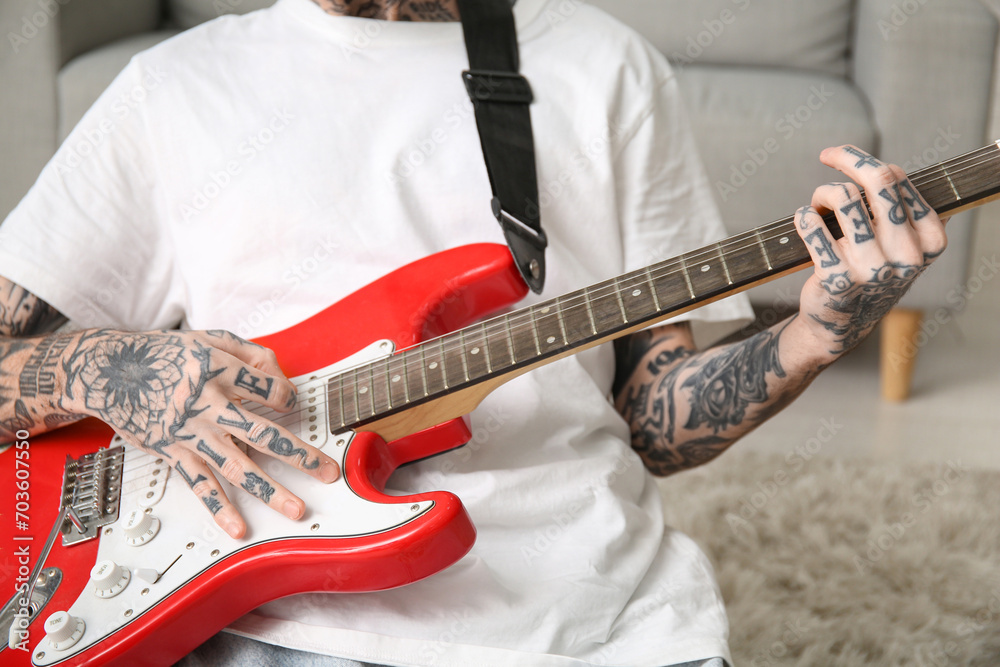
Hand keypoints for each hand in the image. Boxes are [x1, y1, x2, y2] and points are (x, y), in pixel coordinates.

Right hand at [60, 329, 339, 537]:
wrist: (110, 371)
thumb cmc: (166, 354)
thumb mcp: (210, 338)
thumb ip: (251, 353)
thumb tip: (282, 376)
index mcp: (220, 371)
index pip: (271, 390)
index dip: (289, 397)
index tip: (292, 403)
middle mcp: (208, 405)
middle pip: (264, 433)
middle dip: (300, 455)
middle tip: (328, 472)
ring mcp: (191, 433)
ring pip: (238, 466)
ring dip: (270, 490)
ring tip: (296, 508)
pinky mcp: (174, 452)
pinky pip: (200, 484)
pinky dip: (218, 508)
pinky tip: (237, 527)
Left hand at [794, 145, 947, 360]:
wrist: (841, 323)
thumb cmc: (870, 275)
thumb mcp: (901, 247)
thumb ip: (903, 212)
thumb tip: (888, 171)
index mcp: (929, 241)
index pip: (897, 179)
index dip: (863, 161)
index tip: (840, 156)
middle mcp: (906, 254)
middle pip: (878, 179)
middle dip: (848, 158)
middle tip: (827, 155)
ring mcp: (873, 268)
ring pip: (842, 197)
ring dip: (822, 194)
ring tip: (817, 207)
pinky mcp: (838, 278)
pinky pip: (812, 225)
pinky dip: (803, 217)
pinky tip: (804, 222)